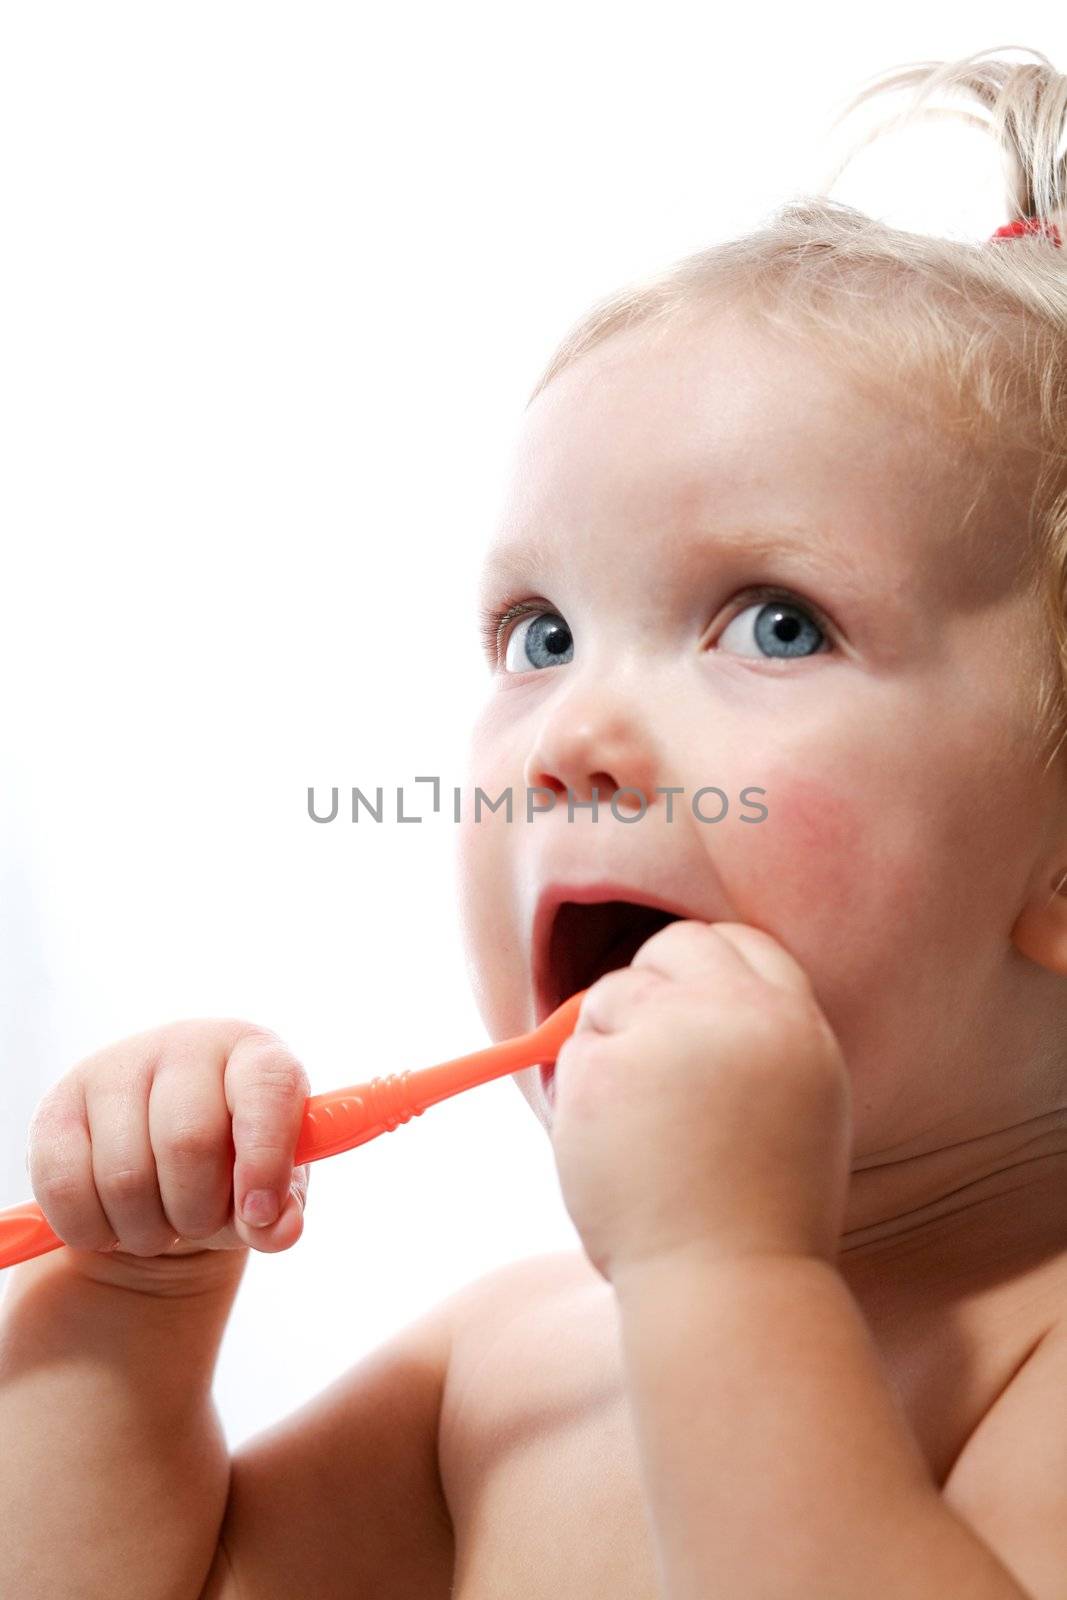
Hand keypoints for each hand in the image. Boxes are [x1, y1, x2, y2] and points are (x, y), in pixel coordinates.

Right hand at [25, 1018, 311, 1265]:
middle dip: (197, 1211)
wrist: (158, 1165)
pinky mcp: (56, 1106)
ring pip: (125, 1176)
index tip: (258, 1212)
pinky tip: (112, 1222)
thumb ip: (281, 1211)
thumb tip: (279, 1228)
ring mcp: (115, 1067)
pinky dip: (92, 1231)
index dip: (266, 1156)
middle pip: (189, 1142)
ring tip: (159, 1223)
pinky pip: (65, 1188)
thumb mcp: (268, 1191)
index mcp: (253, 1053)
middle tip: (197, 1223)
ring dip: (146, 1230)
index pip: (267, 1087)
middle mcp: (185, 1045)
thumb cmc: (230, 1170)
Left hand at [548, 920, 851, 1284]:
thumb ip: (753, 1044)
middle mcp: (738, 1012)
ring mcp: (669, 1033)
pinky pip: (572, 1050)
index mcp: (796, 1023)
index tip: (685, 1007)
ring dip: (607, 1044)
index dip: (705, 970)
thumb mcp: (799, 1110)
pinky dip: (578, 1093)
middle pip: (673, 945)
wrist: (729, 1284)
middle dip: (647, 985)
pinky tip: (611, 1148)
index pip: (742, 942)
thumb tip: (677, 1000)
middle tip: (640, 1050)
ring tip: (638, 1128)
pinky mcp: (607, 1065)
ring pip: (609, 994)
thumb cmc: (763, 1216)